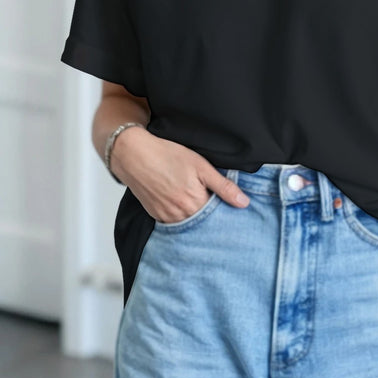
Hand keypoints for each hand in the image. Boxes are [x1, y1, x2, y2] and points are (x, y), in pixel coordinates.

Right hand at [111, 129, 248, 221]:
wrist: (133, 155)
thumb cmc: (167, 155)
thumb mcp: (201, 166)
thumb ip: (223, 186)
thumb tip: (244, 203)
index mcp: (195, 203)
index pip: (218, 216)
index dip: (224, 209)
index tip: (228, 203)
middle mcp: (180, 215)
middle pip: (203, 221)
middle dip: (210, 214)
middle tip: (211, 199)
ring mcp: (166, 217)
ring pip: (189, 222)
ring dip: (195, 215)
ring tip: (194, 197)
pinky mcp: (156, 216)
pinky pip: (174, 221)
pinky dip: (181, 215)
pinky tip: (181, 201)